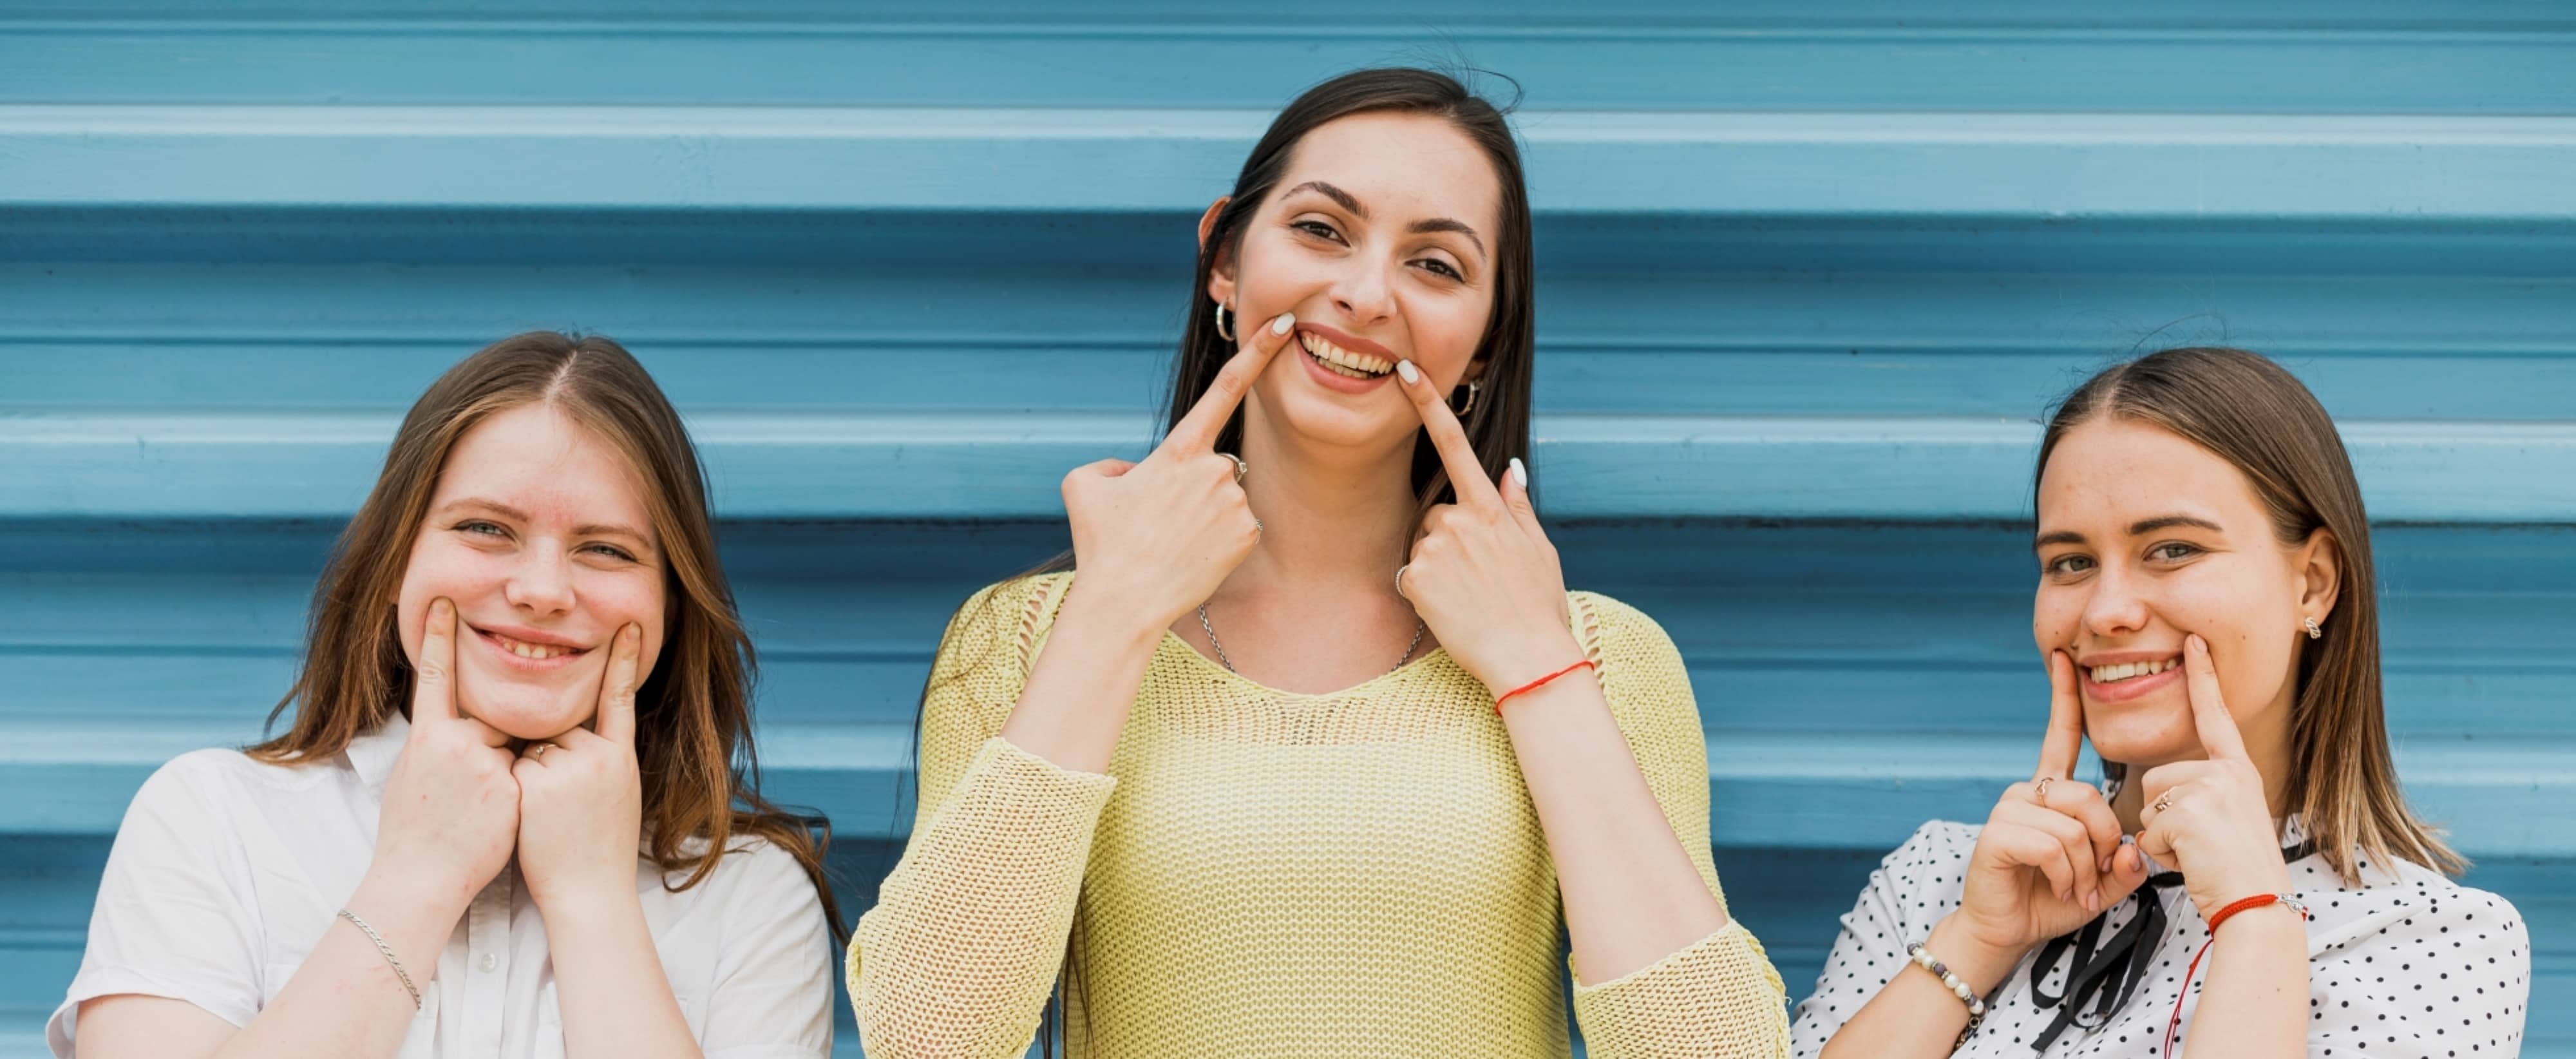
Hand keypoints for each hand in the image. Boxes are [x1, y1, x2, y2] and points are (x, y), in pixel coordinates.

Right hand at [370, 597, 521, 913]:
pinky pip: (527, 776)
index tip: (444, 601)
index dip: (437, 637)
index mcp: (427, 737)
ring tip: (476, 812)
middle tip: (466, 791)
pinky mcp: (512, 789)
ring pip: (512, 750)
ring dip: (505, 773)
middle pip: (493, 722)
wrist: (421, 878)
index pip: (434, 676)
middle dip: (490, 748)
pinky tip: (493, 821)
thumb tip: (447, 723)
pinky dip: (518, 793)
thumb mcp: (411, 775)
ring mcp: (486, 766)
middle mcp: (456, 744)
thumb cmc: (412, 830)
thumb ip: (435, 742)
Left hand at [514, 624, 646, 910]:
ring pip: (531, 748)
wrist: (591, 894)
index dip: (625, 660)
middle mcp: (598, 756)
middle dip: (548, 757)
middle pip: (558, 729)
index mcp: (622, 757)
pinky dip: (513, 790)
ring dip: (528, 775)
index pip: (621, 698)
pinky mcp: (536, 784)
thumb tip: (569, 735)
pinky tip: (533, 820)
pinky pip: (512, 768)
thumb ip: (599, 759)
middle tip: (565, 806)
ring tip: (550, 819)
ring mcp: (568, 769)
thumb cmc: (599, 850)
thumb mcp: (617, 795)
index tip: (632, 625)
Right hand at [1059, 311, 1296, 631]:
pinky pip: (1237, 526)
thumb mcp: (1083, 485)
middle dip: (1190, 486)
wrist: (1123, 603)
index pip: (1223, 389)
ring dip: (1202, 514)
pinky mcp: (1249, 534)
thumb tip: (1137, 471)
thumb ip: (1113, 463)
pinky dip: (1217, 539)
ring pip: (1224, 496)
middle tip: (1158, 522)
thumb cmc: (1100, 544)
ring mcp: (1235, 503)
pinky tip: (1192, 556)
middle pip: (1212, 464)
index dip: (1257, 354)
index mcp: (1179, 450)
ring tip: (1170, 542)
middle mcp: (1215, 469)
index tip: (1284, 326)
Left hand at [1390, 359, 1576, 691]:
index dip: (1429, 406)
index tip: (1407, 373)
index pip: (1456, 445)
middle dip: (1450, 539)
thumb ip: (1519, 508)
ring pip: (1424, 546)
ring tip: (1469, 597)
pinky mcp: (1417, 577)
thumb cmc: (1540, 607)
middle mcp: (1460, 521)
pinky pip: (1412, 577)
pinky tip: (1453, 610)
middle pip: (1438, 514)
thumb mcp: (1540, 550)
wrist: (1529, 659)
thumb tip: (1511, 470)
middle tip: (1479, 578)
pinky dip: (1425, 593)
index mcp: (1492, 509)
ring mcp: (1437, 549)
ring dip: (1438, 567)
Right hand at [1946, 651, 2149, 970]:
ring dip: (2083, 867)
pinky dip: (2064, 874)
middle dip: (2102, 842)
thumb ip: (2124, 863)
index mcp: (2050, 792)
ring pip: (2073, 825)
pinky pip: (2052, 845)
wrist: (2005, 931)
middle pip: (2087, 797)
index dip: (2064, 698)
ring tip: (2072, 887)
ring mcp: (2008, 809)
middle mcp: (2026, 791)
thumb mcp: (2101, 881)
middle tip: (2093, 875)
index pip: (2060, 737)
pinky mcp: (1997, 833)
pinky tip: (2057, 887)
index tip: (2064, 659)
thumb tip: (2132, 846)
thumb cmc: (2050, 900)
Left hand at [2137, 634, 2292, 920]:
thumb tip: (2164, 794)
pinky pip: (2147, 829)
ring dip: (2161, 836)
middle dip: (2163, 817)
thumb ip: (2204, 795)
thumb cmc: (2240, 874)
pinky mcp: (2189, 811)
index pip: (2215, 717)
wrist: (2258, 906)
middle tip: (2202, 845)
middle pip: (2157, 779)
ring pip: (2148, 803)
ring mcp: (2210, 789)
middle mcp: (2228, 773)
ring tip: (2199, 854)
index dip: (2203, 678)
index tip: (2193, 641)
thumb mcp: (2230, 820)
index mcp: (2239, 772)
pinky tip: (2193, 863)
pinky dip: (2161, 853)